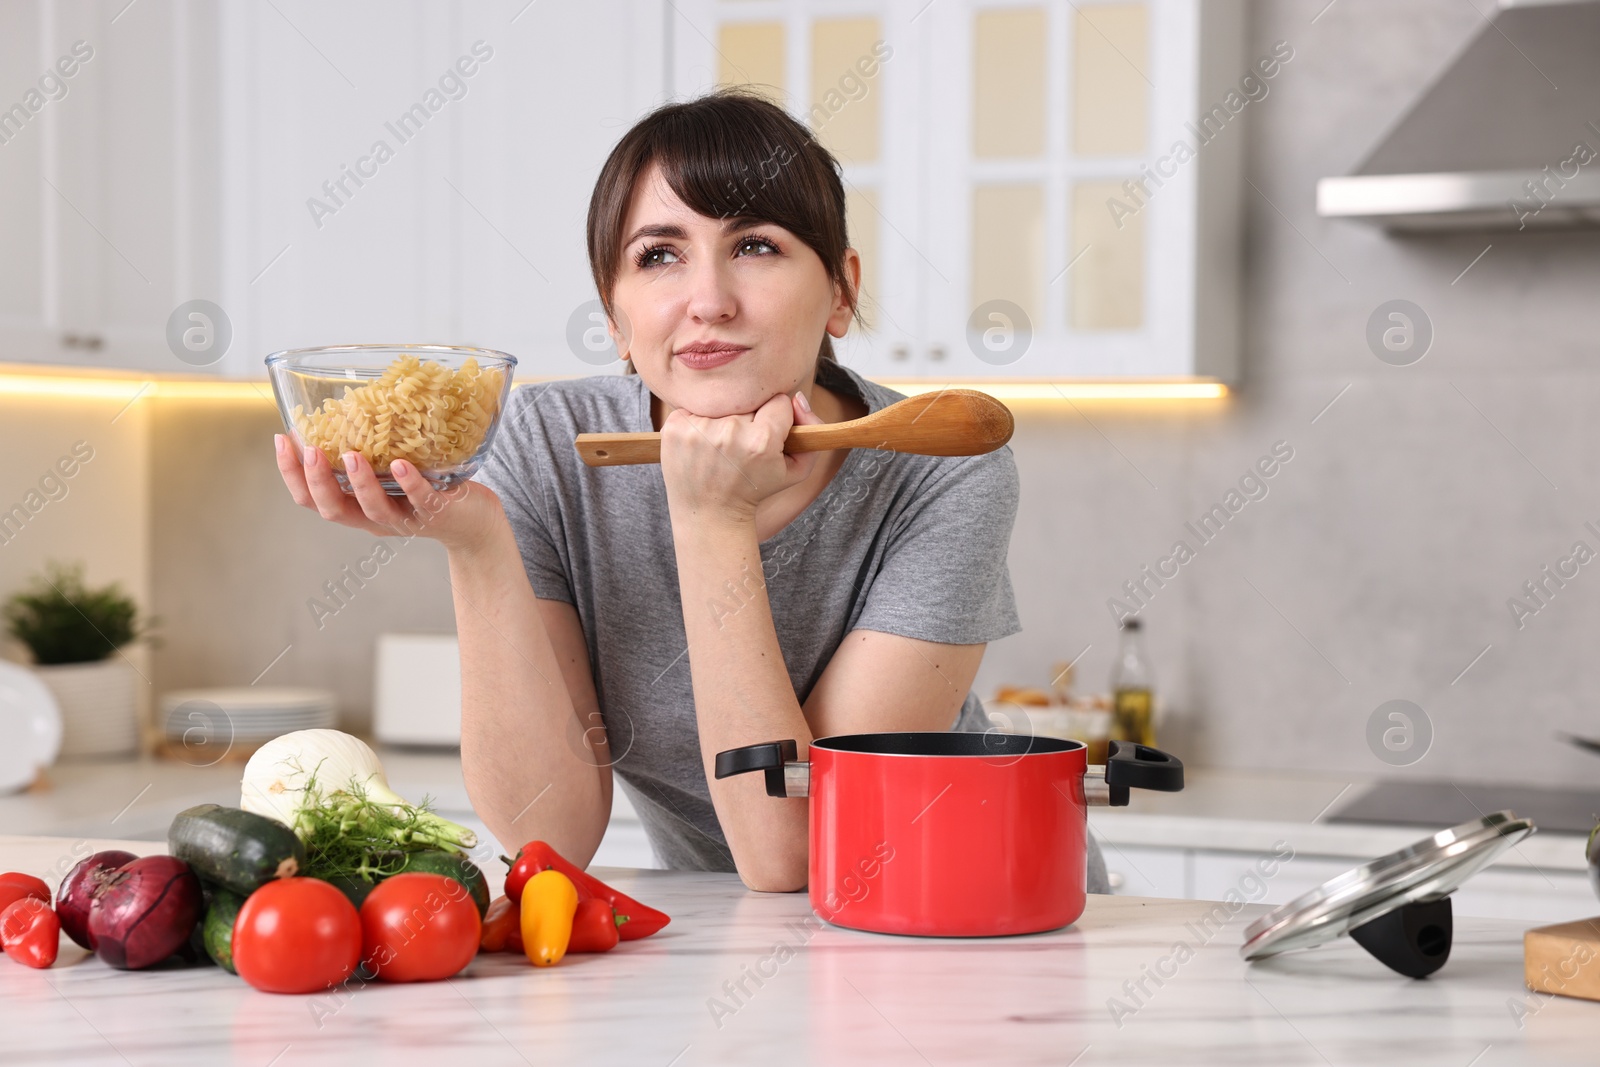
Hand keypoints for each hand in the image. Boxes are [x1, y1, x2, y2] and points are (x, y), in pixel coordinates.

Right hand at [273, 435, 505, 554]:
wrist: (474, 522)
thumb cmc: (427, 490)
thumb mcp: (388, 476)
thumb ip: (368, 453)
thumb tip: (344, 407)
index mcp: (357, 507)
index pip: (311, 499)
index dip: (291, 474)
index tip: (281, 440)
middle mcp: (375, 518)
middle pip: (332, 510)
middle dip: (316, 481)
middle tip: (309, 450)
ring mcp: (406, 518)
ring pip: (373, 508)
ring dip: (360, 482)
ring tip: (352, 456)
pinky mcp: (437, 512)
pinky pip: (420, 499)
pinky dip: (409, 484)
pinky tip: (400, 465)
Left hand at [658, 391, 824, 523]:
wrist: (710, 514)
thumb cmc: (755, 490)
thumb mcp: (797, 469)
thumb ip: (812, 427)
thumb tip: (797, 397)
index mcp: (762, 440)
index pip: (778, 402)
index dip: (775, 419)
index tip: (765, 437)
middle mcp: (730, 431)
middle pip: (748, 401)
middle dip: (749, 418)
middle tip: (740, 446)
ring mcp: (698, 429)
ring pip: (722, 403)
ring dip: (723, 419)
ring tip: (720, 447)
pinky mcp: (675, 427)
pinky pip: (695, 407)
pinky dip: (698, 422)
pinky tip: (701, 445)